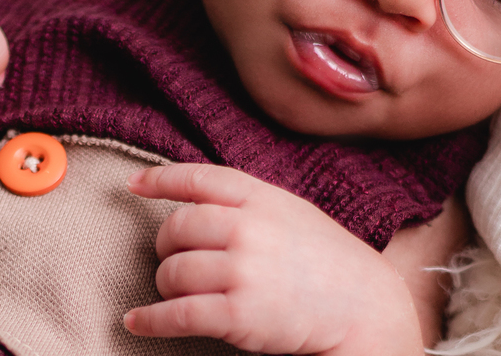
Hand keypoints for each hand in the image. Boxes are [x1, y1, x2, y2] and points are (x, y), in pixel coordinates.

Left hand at [124, 164, 423, 354]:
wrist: (366, 307)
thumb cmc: (328, 260)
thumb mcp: (292, 212)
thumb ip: (248, 201)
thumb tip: (195, 198)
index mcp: (262, 197)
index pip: (199, 178)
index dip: (161, 179)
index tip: (133, 184)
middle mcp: (249, 228)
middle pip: (176, 226)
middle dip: (166, 245)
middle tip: (174, 258)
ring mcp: (244, 271)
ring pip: (173, 271)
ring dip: (166, 285)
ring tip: (176, 293)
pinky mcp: (240, 314)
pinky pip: (178, 314)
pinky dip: (150, 320)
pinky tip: (137, 322)